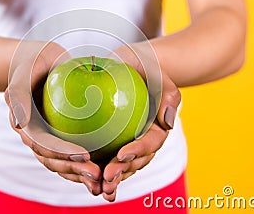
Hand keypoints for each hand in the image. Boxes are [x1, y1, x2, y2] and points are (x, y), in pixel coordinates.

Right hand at [5, 41, 101, 194]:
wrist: (41, 60)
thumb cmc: (31, 62)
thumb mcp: (23, 73)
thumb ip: (18, 95)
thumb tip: (19, 123)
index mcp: (26, 127)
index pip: (43, 145)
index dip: (61, 154)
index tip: (84, 156)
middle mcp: (37, 137)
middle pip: (54, 161)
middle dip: (74, 171)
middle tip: (98, 175)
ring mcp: (51, 138)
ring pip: (65, 163)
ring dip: (82, 174)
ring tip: (103, 180)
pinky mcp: (64, 135)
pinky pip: (77, 151)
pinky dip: (90, 161)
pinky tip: (109, 164)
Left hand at [101, 43, 180, 201]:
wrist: (126, 65)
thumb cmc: (143, 67)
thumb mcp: (156, 72)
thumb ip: (168, 93)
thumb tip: (168, 120)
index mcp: (156, 128)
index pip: (150, 142)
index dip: (138, 150)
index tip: (122, 153)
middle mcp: (142, 140)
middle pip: (135, 161)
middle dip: (122, 172)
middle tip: (107, 178)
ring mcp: (126, 143)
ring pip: (120, 166)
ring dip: (111, 179)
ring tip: (99, 188)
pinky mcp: (109, 143)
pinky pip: (103, 158)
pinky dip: (96, 170)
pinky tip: (85, 179)